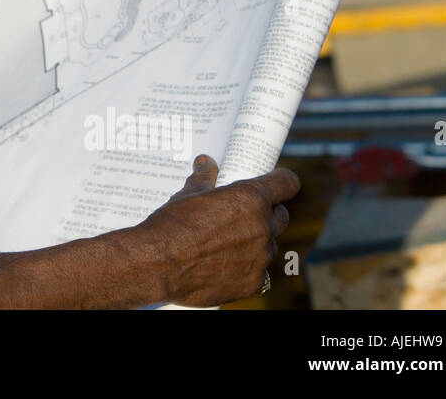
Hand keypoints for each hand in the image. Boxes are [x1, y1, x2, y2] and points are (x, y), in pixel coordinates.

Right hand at [137, 154, 298, 307]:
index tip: (278, 184)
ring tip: (227, 244)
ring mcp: (261, 257)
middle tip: (244, 216)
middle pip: (281, 216)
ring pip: (269, 246)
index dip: (282, 182)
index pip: (286, 183)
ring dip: (256, 243)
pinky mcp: (254, 282)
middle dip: (267, 214)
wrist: (159, 263)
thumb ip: (204, 178)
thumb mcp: (188, 195)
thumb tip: (206, 163)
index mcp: (250, 198)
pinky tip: (225, 266)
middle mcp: (262, 227)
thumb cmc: (172, 225)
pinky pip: (260, 273)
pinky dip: (247, 269)